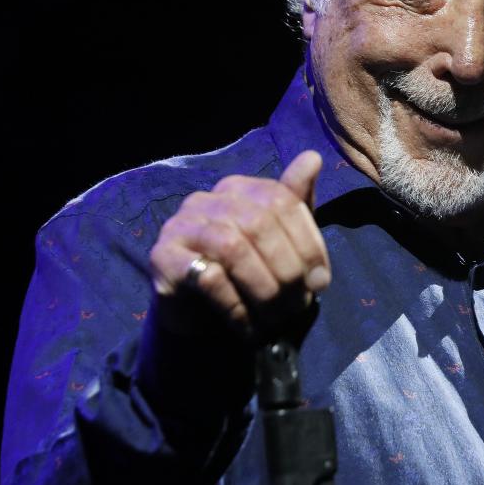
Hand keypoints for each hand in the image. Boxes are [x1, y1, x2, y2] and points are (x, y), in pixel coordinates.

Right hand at [149, 150, 330, 342]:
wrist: (196, 318)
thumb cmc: (242, 276)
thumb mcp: (278, 240)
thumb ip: (294, 202)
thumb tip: (313, 157)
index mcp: (235, 188)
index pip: (281, 200)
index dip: (308, 242)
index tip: (321, 281)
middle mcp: (204, 200)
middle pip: (259, 223)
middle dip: (287, 269)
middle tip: (298, 304)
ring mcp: (179, 226)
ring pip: (233, 247)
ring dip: (263, 289)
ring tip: (276, 318)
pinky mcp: (162, 259)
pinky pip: (207, 277)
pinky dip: (236, 306)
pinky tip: (249, 327)